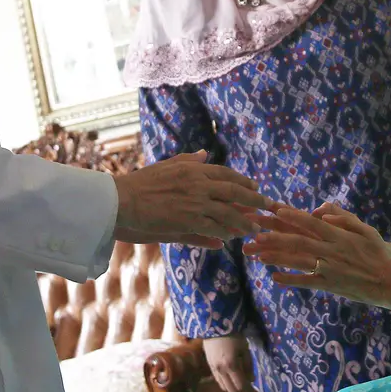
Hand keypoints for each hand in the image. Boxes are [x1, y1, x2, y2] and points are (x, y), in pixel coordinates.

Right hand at [113, 152, 279, 247]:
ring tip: (255, 227)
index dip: (243, 181)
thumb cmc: (140, 184)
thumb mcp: (167, 166)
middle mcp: (198, 183)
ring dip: (244, 220)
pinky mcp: (189, 220)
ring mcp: (195, 202)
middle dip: (254, 199)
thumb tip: (204, 153)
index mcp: (193, 169)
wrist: (122, 201)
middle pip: (234, 191)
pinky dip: (226, 233)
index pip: (226, 174)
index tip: (255, 186)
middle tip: (268, 205)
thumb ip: (188, 161)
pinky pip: (214, 228)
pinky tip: (233, 238)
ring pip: (228, 212)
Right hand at [203, 334, 253, 391]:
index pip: (242, 386)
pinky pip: (218, 381)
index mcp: (232, 365)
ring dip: (234, 390)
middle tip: (251, 391)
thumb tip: (251, 380)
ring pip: (224, 387)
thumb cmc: (233, 334)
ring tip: (242, 385)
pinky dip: (227, 384)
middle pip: (232, 391)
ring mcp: (214, 369)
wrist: (214, 325)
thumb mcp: (245, 349)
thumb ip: (249, 365)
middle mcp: (221, 370)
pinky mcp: (210, 366)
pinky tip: (232, 379)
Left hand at [243, 204, 390, 309]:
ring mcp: (329, 270)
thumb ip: (344, 218)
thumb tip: (322, 210)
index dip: (293, 217)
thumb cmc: (378, 253)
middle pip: (299, 242)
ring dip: (276, 258)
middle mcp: (331, 252)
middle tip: (255, 234)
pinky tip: (274, 277)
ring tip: (257, 255)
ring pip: (298, 262)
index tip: (276, 210)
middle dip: (276, 238)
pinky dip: (290, 280)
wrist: (390, 282)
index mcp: (339, 236)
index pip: (312, 223)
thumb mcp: (366, 230)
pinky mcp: (329, 285)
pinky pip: (306, 282)